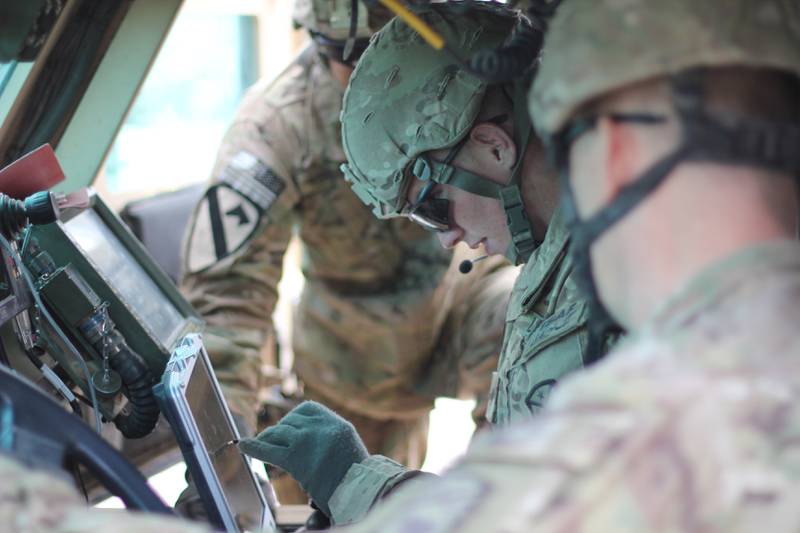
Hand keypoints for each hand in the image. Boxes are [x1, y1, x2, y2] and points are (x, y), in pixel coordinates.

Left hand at [238, 401, 367, 516]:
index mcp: (335, 422)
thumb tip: (301, 430)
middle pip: (289, 421)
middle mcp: (319, 427)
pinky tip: (243, 446)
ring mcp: (306, 441)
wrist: (359, 493)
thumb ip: (327, 433)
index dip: (293, 417)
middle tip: (274, 440)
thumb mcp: (347, 443)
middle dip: (280, 430)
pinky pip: (267, 450)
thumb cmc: (355, 475)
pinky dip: (252, 447)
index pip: (307, 408)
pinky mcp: (294, 460)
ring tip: (261, 443)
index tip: (288, 425)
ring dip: (268, 438)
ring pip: (277, 432)